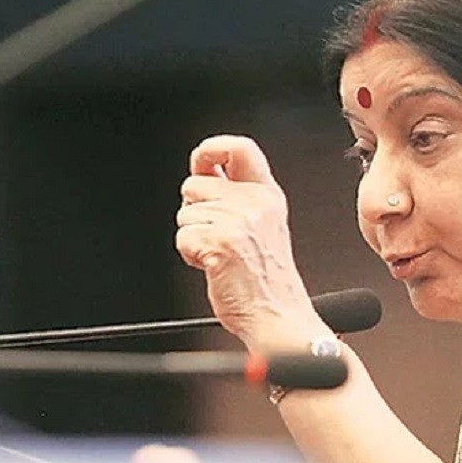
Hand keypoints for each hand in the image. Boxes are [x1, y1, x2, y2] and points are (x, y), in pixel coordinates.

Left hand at [176, 135, 323, 350]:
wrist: (278, 315)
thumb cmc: (268, 279)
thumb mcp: (265, 224)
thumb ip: (238, 196)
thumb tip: (204, 172)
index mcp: (268, 195)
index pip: (240, 147)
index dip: (211, 148)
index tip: (202, 163)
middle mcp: (255, 202)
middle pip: (195, 184)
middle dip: (194, 211)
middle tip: (216, 235)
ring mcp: (239, 221)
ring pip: (185, 214)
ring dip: (193, 237)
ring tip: (220, 255)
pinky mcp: (221, 242)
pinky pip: (183, 237)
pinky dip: (190, 255)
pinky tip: (214, 266)